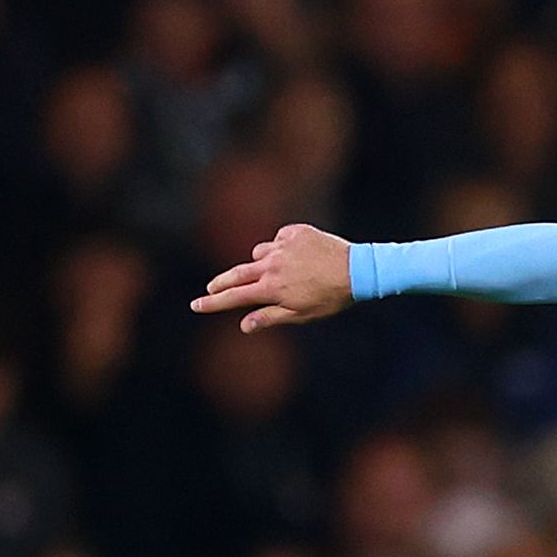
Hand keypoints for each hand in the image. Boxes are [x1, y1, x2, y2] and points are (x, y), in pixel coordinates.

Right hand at [192, 223, 354, 330]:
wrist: (360, 270)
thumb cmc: (332, 297)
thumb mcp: (302, 314)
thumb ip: (270, 317)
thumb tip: (244, 325)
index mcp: (271, 288)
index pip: (234, 297)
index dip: (213, 302)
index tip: (196, 305)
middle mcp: (271, 265)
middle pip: (237, 273)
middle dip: (221, 282)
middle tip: (211, 288)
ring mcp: (282, 246)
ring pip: (260, 254)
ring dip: (263, 264)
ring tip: (285, 273)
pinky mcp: (294, 231)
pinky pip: (279, 239)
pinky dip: (284, 247)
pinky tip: (302, 255)